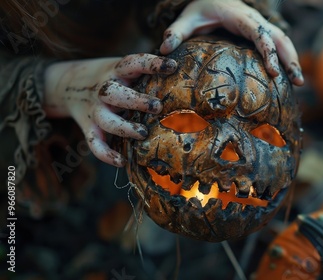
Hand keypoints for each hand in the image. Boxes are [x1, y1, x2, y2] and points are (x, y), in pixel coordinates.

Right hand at [43, 54, 176, 166]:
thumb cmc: (111, 77)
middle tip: (157, 107)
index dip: (153, 63)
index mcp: (117, 70)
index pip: (134, 63)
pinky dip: (105, 154)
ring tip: (143, 133)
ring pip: (105, 119)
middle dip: (136, 100)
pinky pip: (94, 143)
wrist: (67, 85)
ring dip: (123, 127)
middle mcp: (103, 89)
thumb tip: (183, 69)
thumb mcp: (125, 67)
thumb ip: (148, 71)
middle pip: (114, 92)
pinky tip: (122, 162)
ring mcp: (94, 109)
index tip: (172, 66)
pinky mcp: (88, 127)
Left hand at [159, 0, 303, 85]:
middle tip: (298, 80)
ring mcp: (261, 27)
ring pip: (284, 41)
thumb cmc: (202, 8)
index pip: (260, 34)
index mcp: (241, 17)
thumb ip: (176, 31)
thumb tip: (163, 48)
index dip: (269, 51)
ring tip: (301, 83)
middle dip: (290, 58)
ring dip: (293, 61)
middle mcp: (255, 22)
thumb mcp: (188, 18)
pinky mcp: (262, 35)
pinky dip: (288, 59)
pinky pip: (280, 46)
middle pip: (279, 38)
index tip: (274, 70)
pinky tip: (292, 78)